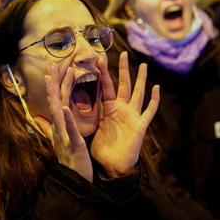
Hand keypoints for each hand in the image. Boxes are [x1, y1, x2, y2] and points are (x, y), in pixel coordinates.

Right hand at [35, 65, 93, 181]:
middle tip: (53, 64)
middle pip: (55, 100)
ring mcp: (64, 134)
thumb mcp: (58, 141)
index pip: (56, 100)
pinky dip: (67, 118)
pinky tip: (65, 107)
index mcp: (59, 125)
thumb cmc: (70, 161)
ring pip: (58, 110)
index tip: (55, 68)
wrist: (74, 181)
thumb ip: (47, 128)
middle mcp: (59, 127)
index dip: (55, 84)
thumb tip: (34, 118)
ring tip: (53, 77)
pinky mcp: (72, 143)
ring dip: (55, 93)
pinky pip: (68, 129)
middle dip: (54, 82)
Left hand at [90, 52, 159, 178]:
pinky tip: (157, 88)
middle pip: (123, 84)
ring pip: (138, 93)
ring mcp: (132, 116)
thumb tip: (61, 107)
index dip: (103, 72)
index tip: (98, 58)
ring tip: (144, 65)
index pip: (105, 86)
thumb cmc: (101, 149)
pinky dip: (154, 100)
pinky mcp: (139, 125)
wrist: (111, 166)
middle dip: (124, 69)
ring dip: (141, 80)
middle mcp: (121, 109)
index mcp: (108, 108)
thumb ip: (78, 116)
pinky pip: (149, 111)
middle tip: (124, 53)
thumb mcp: (88, 128)